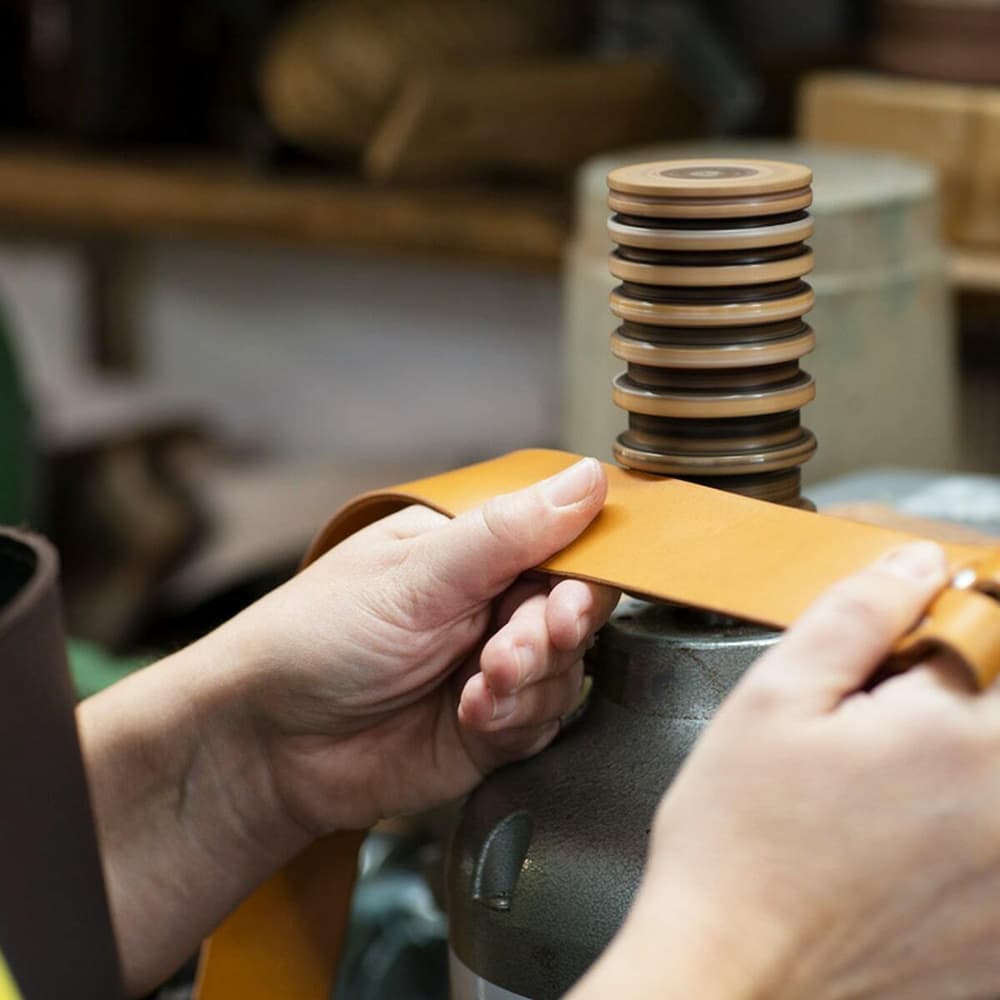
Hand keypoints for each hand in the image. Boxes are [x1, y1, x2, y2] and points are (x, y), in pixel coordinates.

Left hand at [220, 456, 618, 832]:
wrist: (266, 742)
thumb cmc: (316, 636)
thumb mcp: (415, 576)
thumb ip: (507, 534)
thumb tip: (587, 477)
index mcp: (472, 548)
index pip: (561, 544)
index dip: (581, 574)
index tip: (570, 602)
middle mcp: (488, 603)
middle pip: (573, 611)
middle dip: (553, 633)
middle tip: (516, 647)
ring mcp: (491, 665)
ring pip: (564, 670)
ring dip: (530, 681)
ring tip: (478, 686)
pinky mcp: (491, 726)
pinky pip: (540, 721)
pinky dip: (514, 719)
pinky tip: (473, 715)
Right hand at [573, 541, 999, 999]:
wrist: (735, 979)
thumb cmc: (738, 847)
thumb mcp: (772, 701)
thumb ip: (853, 616)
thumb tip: (915, 564)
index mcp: (956, 734)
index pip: (998, 630)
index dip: (957, 615)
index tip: (919, 635)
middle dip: (960, 690)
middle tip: (896, 716)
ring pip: (999, 768)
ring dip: (964, 757)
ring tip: (892, 788)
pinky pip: (998, 848)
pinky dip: (970, 831)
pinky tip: (906, 846)